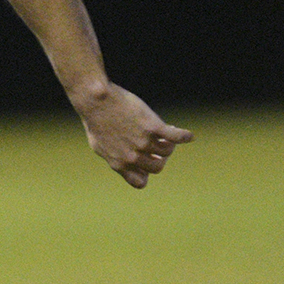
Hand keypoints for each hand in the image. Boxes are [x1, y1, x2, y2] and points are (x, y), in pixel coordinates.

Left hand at [73, 83, 192, 187]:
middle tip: (156, 144)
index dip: (145, 172)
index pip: (140, 182)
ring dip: (168, 143)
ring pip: (167, 151)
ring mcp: (143, 142)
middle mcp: (132, 157)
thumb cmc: (96, 121)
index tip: (145, 161)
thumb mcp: (100, 146)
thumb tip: (126, 164)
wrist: (96, 101)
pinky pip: (176, 137)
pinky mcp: (152, 127)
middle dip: (159, 157)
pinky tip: (188, 135)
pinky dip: (185, 136)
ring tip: (164, 131)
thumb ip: (114, 158)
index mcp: (119, 164)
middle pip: (158, 167)